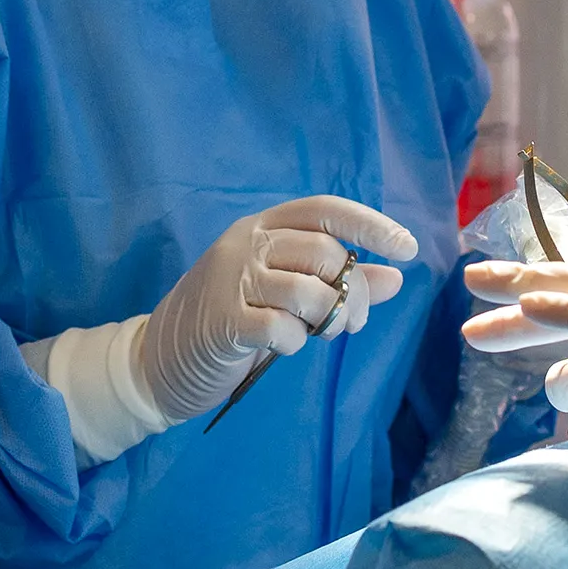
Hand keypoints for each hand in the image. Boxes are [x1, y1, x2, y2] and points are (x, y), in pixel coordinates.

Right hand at [138, 197, 415, 422]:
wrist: (159, 359)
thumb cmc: (232, 317)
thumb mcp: (286, 291)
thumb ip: (340, 280)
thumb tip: (396, 276)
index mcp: (264, 226)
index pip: (326, 210)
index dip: (371, 226)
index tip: (408, 248)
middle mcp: (247, 243)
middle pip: (325, 254)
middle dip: (354, 292)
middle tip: (355, 322)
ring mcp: (231, 279)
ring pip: (308, 291)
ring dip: (330, 319)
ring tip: (323, 333)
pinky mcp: (222, 321)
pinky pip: (282, 327)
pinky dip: (297, 341)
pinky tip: (287, 345)